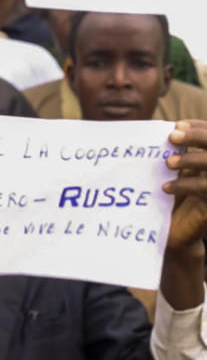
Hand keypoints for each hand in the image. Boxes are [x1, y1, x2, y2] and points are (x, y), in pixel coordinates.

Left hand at [165, 120, 206, 249]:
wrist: (174, 235)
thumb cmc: (168, 201)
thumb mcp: (169, 176)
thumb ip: (169, 156)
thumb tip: (156, 132)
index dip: (198, 128)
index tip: (176, 125)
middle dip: (197, 136)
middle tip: (172, 136)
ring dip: (191, 160)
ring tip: (168, 162)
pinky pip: (204, 189)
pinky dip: (185, 185)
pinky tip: (165, 188)